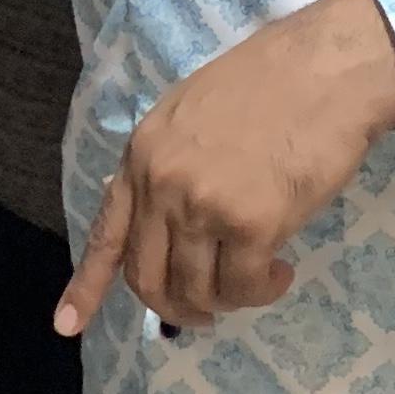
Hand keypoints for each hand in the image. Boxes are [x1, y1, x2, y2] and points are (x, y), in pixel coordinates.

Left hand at [57, 0, 394, 336]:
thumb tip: (171, 221)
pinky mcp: (251, 225)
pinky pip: (243, 287)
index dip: (85, 287)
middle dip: (175, 307)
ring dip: (226, 300)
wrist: (327, 67)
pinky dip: (262, 291)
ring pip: (196, 290)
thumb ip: (170, 165)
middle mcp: (161, 184)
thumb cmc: (273, 82)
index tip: (67, 326)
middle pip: (148, 277)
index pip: (106, 233)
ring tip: (259, 279)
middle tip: (206, 312)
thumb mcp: (192, 113)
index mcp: (142, 154)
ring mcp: (203, 206)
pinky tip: (280, 272)